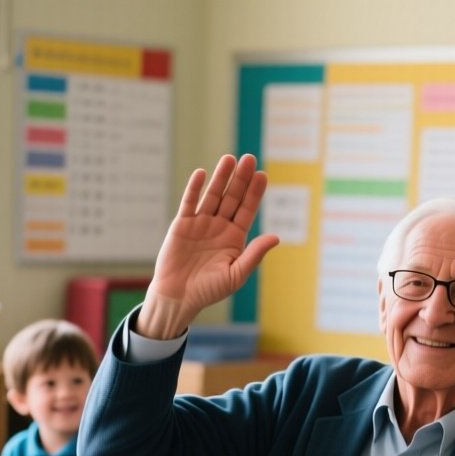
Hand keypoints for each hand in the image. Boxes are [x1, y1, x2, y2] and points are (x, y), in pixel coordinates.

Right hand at [140, 154, 279, 339]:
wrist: (178, 297)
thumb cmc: (209, 290)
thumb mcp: (236, 274)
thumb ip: (254, 254)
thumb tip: (276, 237)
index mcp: (235, 237)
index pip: (247, 210)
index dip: (254, 192)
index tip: (262, 175)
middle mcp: (219, 226)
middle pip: (233, 197)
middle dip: (241, 178)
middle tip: (249, 158)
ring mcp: (200, 224)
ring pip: (213, 195)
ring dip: (221, 177)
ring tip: (230, 158)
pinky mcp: (181, 225)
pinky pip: (189, 203)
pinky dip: (195, 188)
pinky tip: (202, 173)